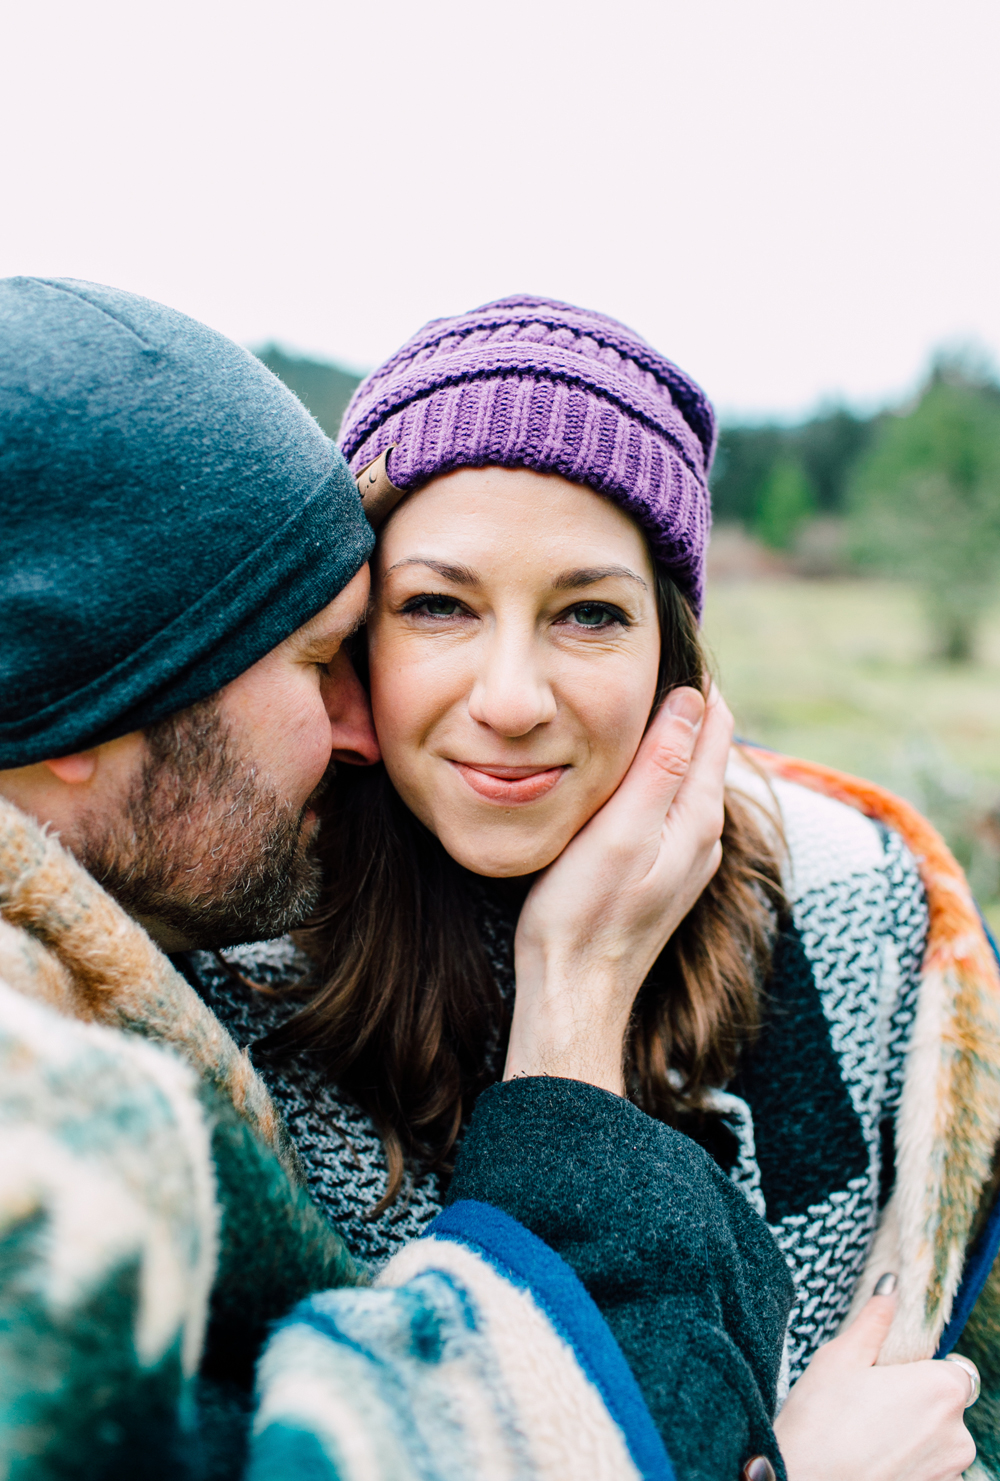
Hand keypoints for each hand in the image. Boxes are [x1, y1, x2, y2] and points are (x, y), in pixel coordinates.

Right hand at [504, 685, 731, 1093]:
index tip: (661, 639)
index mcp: (697, 816)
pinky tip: (624, 769)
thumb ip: (658, 765)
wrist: (574, 991)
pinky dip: (653, 774)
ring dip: (666, 738)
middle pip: (702, 745)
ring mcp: (686, 856)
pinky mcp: (663, 872)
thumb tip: (692, 698)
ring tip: (632, 697)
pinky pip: (668, 804)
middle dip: (680, 702)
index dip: (691, 677)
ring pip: (685, 776)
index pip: (713, 722)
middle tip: (642, 656)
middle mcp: (703, 834)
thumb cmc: (583, 912)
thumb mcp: (618, 830)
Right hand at [775, 1282, 975, 1480]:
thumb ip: (875, 1321)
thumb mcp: (841, 1358)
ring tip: (865, 1436)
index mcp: (941, 1389)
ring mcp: (951, 1473)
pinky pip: (929, 1471)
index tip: (888, 1377)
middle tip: (869, 1405)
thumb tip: (891, 1286)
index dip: (921, 1370)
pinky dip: (908, 1465)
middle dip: (917, 1404)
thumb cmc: (820, 1423)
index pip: (953, 1368)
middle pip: (946, 1406)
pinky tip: (872, 1462)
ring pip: (938, 1442)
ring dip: (913, 1437)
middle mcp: (959, 1435)